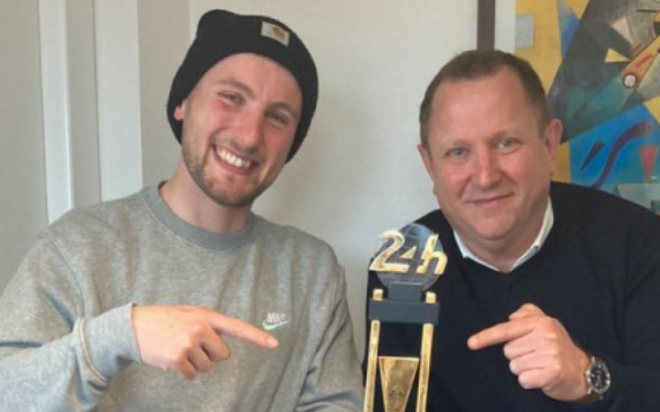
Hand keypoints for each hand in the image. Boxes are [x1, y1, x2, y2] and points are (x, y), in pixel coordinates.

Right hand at [132, 305, 277, 378]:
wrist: (133, 326)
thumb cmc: (164, 320)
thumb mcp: (189, 314)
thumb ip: (208, 325)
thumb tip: (223, 345)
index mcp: (206, 315)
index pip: (237, 327)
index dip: (257, 337)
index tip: (275, 344)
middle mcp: (200, 327)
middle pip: (222, 355)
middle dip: (209, 354)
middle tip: (190, 344)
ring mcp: (189, 343)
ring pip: (206, 367)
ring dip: (193, 363)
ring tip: (177, 348)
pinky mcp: (177, 358)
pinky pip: (191, 375)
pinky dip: (182, 372)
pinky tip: (170, 358)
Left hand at [467, 303, 589, 401]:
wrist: (583, 370)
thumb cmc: (557, 346)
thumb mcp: (545, 324)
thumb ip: (527, 313)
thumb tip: (512, 316)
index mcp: (540, 322)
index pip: (506, 330)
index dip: (486, 337)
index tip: (471, 343)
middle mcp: (546, 335)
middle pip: (508, 351)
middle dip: (518, 356)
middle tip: (535, 355)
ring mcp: (550, 354)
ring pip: (515, 366)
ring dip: (524, 369)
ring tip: (540, 365)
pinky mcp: (553, 372)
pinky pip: (524, 379)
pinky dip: (530, 381)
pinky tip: (542, 376)